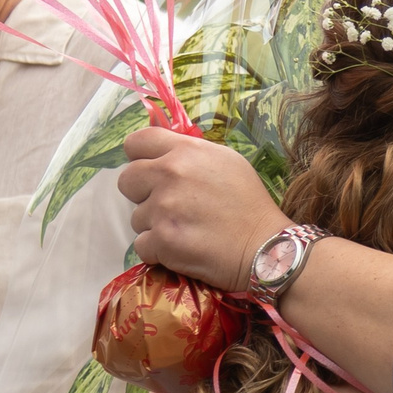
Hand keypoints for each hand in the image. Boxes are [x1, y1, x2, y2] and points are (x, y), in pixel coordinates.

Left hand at [118, 129, 284, 289]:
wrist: (265, 247)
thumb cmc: (249, 203)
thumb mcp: (225, 161)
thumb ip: (190, 153)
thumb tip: (162, 154)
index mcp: (185, 151)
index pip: (137, 142)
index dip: (139, 157)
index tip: (149, 170)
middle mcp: (170, 174)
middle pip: (127, 180)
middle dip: (142, 193)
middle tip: (167, 205)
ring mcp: (163, 209)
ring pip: (136, 217)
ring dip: (154, 225)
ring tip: (184, 230)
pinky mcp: (161, 241)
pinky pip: (141, 245)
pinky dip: (157, 251)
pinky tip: (181, 249)